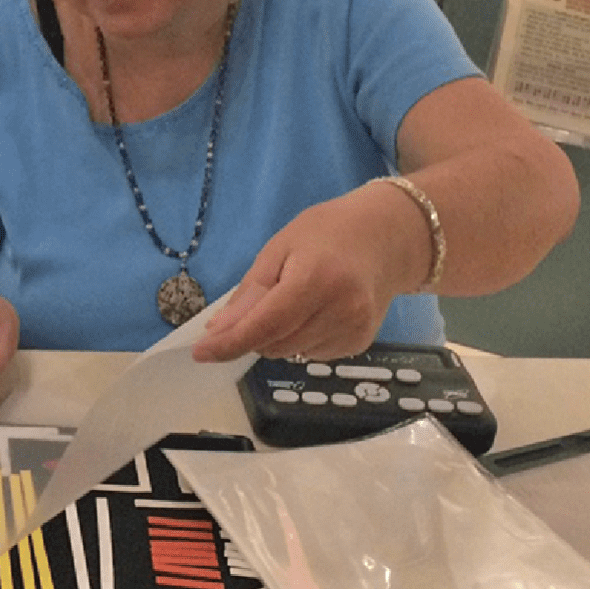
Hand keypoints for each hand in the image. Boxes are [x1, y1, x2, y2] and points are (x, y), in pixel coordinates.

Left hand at [192, 189, 406, 362]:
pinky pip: (310, 354)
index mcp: (316, 279)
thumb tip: (219, 330)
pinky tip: (315, 312)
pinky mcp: (360, 344)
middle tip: (260, 301)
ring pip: (290, 353)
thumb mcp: (280, 248)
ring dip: (277, 337)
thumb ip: (250, 293)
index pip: (265, 325)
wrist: (388, 237)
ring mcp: (354, 331)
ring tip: (296, 299)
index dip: (230, 342)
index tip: (201, 353)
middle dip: (253, 333)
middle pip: (274, 343)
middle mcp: (340, 311)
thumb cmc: (329, 233)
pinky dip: (299, 339)